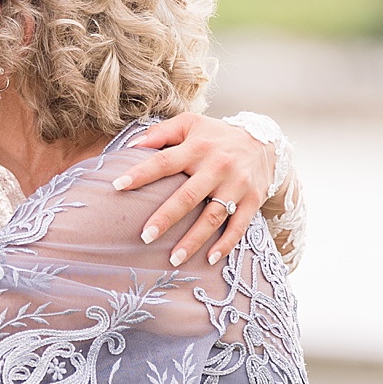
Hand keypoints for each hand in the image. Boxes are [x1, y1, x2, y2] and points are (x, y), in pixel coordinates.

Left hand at [115, 112, 277, 265]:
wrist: (265, 142)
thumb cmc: (216, 136)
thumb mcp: (190, 124)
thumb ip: (161, 133)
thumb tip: (131, 144)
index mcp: (197, 148)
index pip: (164, 161)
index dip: (141, 174)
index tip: (117, 186)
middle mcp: (217, 167)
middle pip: (188, 196)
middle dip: (166, 218)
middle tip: (145, 237)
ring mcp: (236, 185)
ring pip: (213, 216)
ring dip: (193, 240)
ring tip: (173, 259)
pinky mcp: (252, 200)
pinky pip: (239, 226)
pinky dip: (225, 244)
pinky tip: (209, 259)